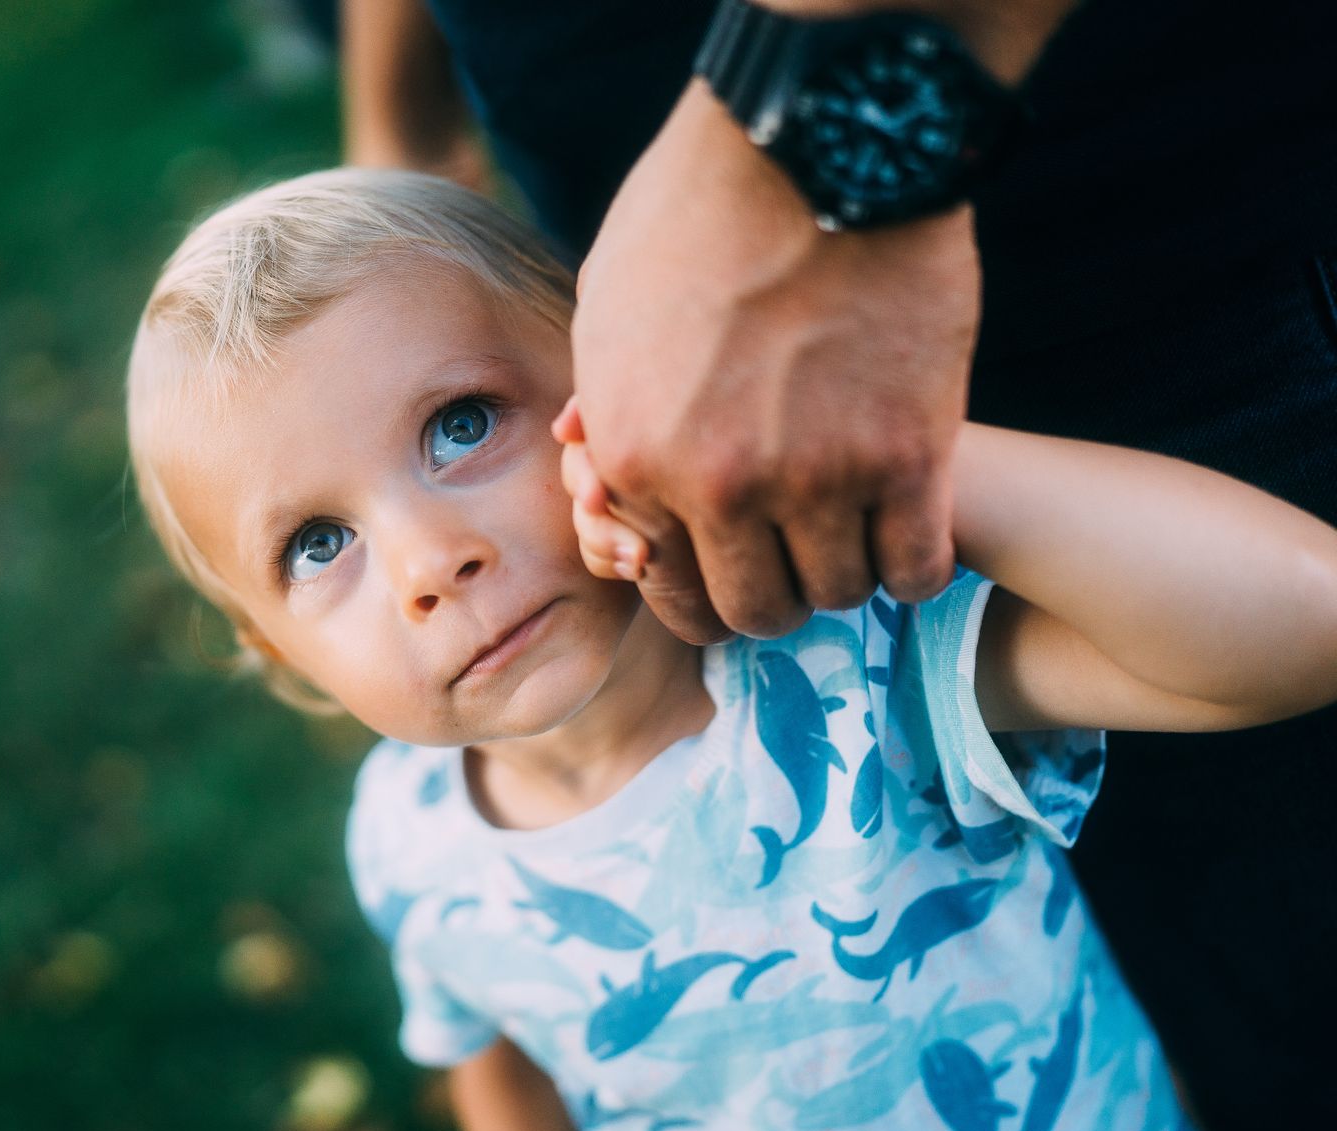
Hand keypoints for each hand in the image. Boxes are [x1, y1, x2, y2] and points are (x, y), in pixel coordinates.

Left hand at [569, 81, 975, 640]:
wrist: (811, 144)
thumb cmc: (696, 213)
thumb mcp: (607, 313)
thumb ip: (607, 409)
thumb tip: (592, 465)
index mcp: (636, 460)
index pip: (671, 589)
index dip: (705, 586)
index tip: (734, 566)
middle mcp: (720, 486)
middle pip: (756, 608)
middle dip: (774, 589)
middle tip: (796, 550)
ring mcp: (819, 477)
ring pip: (838, 592)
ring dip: (845, 569)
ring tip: (855, 522)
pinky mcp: (910, 453)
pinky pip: (915, 566)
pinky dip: (913, 562)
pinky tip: (911, 525)